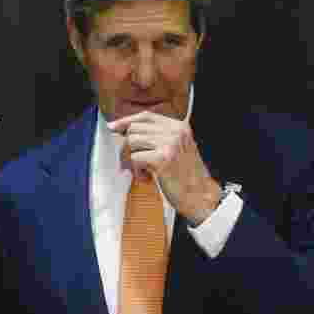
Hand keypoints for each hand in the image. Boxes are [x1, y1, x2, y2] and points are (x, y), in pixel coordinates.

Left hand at [107, 111, 221, 225]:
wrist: (200, 197)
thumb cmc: (186, 177)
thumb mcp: (176, 149)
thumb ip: (157, 138)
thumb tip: (124, 131)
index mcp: (179, 127)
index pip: (146, 116)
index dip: (127, 121)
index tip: (113, 127)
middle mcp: (175, 131)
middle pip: (135, 129)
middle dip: (128, 146)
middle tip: (133, 163)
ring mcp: (169, 144)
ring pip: (131, 142)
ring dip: (131, 160)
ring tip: (143, 172)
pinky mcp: (162, 159)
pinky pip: (134, 158)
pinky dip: (136, 171)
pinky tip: (146, 178)